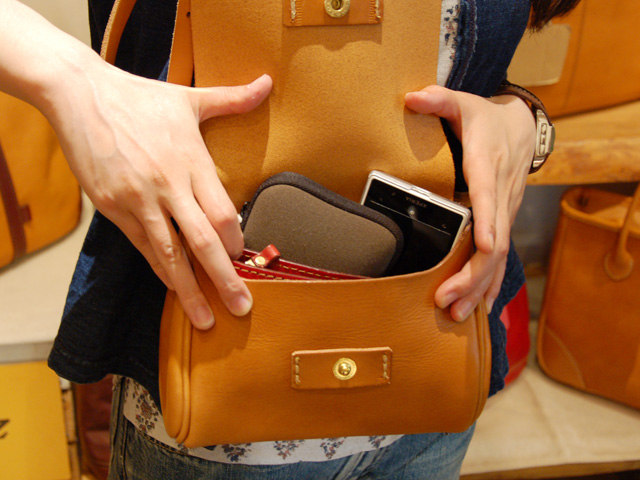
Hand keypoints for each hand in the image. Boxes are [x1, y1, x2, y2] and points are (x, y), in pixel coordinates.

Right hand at [49, 58, 271, 329]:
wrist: (80, 95)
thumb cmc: (138, 97)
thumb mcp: (189, 98)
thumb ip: (233, 99)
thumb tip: (267, 84)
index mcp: (190, 161)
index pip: (222, 213)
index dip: (236, 242)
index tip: (245, 259)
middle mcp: (167, 185)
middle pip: (202, 241)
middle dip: (224, 279)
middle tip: (242, 308)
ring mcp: (137, 200)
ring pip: (169, 254)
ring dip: (189, 289)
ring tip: (205, 319)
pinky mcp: (113, 208)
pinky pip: (141, 246)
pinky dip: (159, 270)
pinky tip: (173, 288)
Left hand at [405, 85, 534, 320]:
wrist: (521, 126)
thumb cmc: (486, 118)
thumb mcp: (464, 102)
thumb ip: (439, 100)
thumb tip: (411, 97)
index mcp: (487, 167)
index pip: (490, 197)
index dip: (489, 221)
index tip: (485, 246)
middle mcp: (501, 195)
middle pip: (494, 241)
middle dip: (472, 274)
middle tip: (446, 300)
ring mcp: (505, 212)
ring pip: (498, 257)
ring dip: (479, 288)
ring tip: (457, 315)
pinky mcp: (503, 222)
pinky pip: (500, 258)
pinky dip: (491, 284)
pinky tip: (480, 308)